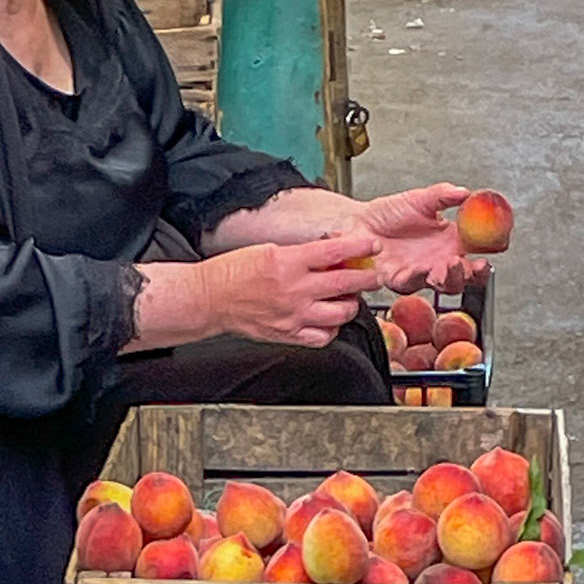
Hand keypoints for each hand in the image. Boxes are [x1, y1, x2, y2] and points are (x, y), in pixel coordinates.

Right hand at [200, 232, 381, 347]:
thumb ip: (303, 254)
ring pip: (340, 314)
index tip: (372, 246)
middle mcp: (295, 290)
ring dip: (351, 305)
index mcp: (289, 262)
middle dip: (367, 279)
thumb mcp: (270, 249)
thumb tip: (332, 253)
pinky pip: (323, 337)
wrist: (210, 299)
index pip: (336, 252)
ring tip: (348, 299)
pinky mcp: (288, 334)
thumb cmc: (234, 272)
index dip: (360, 248)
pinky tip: (328, 321)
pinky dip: (332, 330)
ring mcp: (293, 315)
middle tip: (373, 276)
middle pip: (346, 284)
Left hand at [354, 184, 488, 293]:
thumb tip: (466, 192)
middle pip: (466, 276)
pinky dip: (419, 276)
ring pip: (443, 285)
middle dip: (475, 274)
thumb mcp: (420, 199)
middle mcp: (438, 260)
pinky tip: (423, 268)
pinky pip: (412, 283)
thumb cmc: (388, 213)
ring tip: (453, 264)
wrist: (358, 223)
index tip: (499, 243)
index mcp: (450, 240)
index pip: (479, 249)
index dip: (492, 249)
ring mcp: (420, 272)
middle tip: (477, 264)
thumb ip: (443, 195)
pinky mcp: (398, 280)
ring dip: (451, 278)